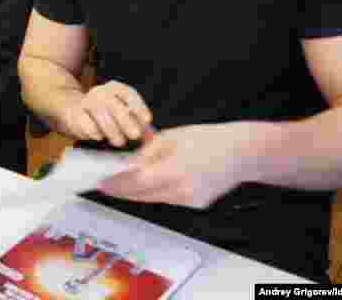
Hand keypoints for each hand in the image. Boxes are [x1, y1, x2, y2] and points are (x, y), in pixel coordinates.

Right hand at [58, 80, 151, 146]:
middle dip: (126, 120)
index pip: (128, 94)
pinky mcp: (75, 113)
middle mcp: (100, 92)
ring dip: (111, 129)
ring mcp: (86, 101)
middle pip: (113, 103)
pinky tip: (99, 137)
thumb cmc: (105, 115)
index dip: (139, 106)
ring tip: (119, 141)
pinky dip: (94, 131)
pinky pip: (85, 121)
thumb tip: (152, 138)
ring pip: (99, 112)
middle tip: (135, 135)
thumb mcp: (122, 115)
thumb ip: (137, 124)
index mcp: (115, 88)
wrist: (73, 110)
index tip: (147, 120)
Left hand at [98, 122, 253, 208]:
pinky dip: (155, 192)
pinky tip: (145, 183)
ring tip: (119, 183)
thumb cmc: (207, 139)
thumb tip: (126, 164)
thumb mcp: (171, 138)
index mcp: (175, 170)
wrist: (241, 153)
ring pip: (154, 198)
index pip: (136, 182)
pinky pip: (168, 198)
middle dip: (121, 190)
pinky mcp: (196, 204)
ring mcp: (190, 200)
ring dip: (136, 192)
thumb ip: (147, 154)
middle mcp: (183, 190)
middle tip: (103, 185)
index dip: (116, 184)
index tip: (100, 182)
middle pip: (142, 195)